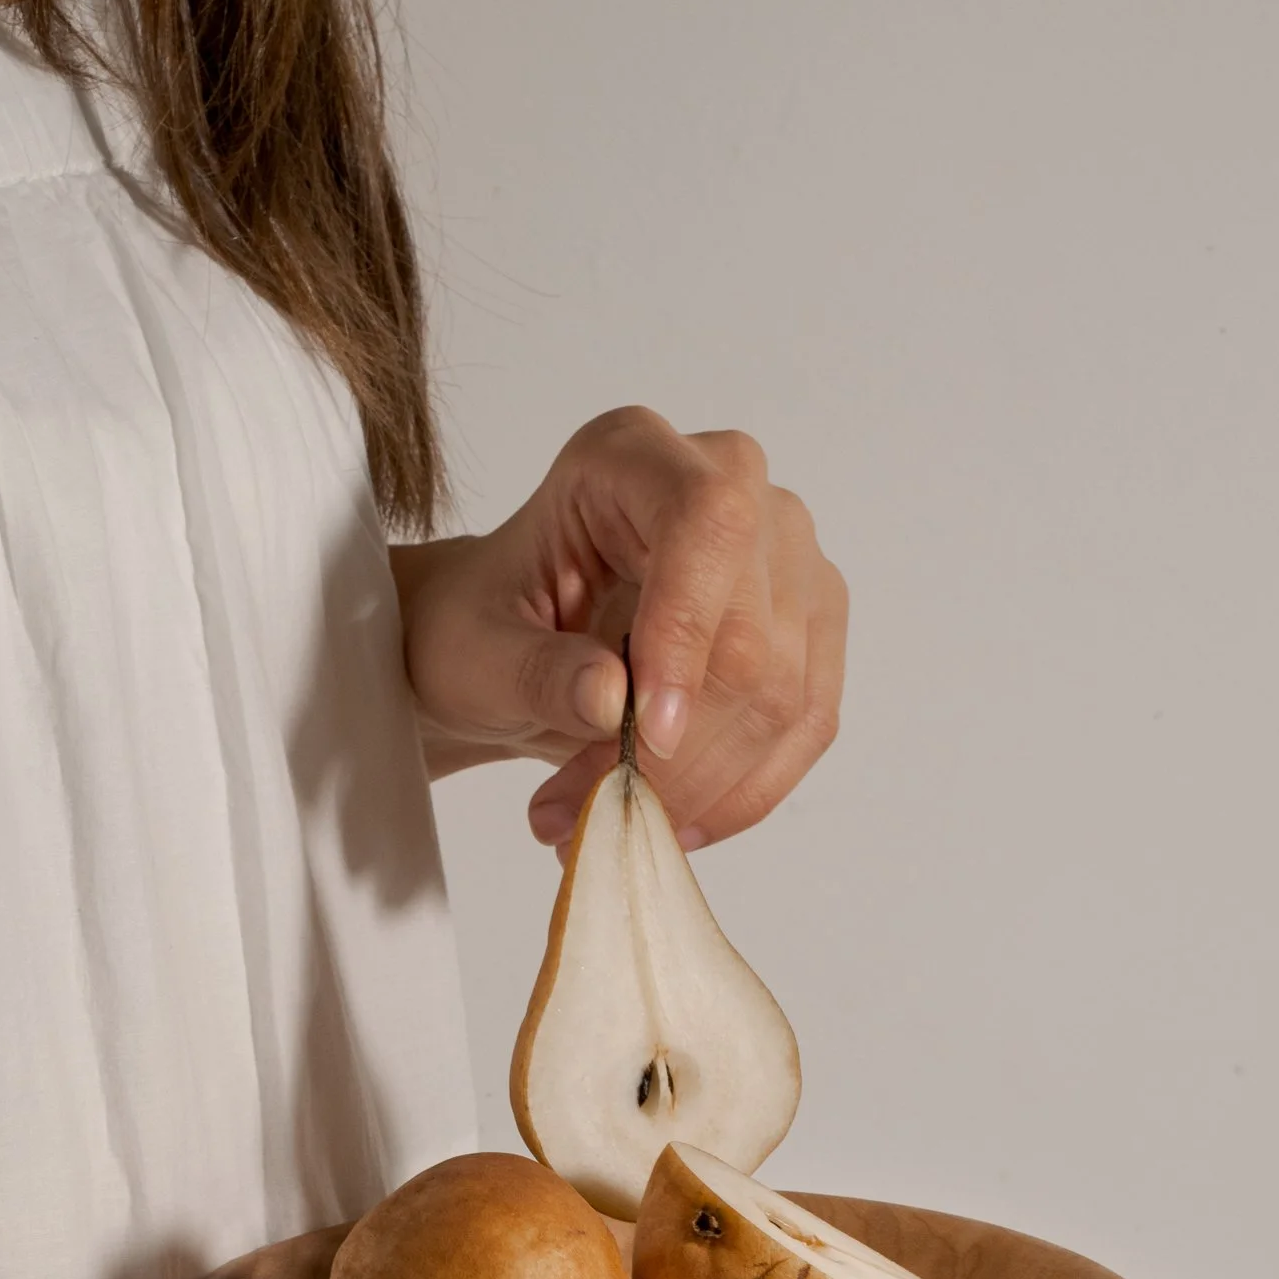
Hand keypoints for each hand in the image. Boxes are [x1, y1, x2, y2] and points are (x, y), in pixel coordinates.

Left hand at [395, 406, 847, 849]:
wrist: (508, 648)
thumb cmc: (482, 627)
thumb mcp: (469, 654)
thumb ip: (531, 672)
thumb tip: (612, 700)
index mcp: (632, 456)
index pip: (707, 521)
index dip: (687, 633)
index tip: (645, 739)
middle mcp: (731, 484)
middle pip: (752, 634)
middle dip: (674, 753)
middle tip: (582, 814)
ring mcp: (786, 556)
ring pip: (785, 694)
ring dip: (700, 787)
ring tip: (606, 822)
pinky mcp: (809, 627)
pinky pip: (806, 726)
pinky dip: (740, 793)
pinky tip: (675, 822)